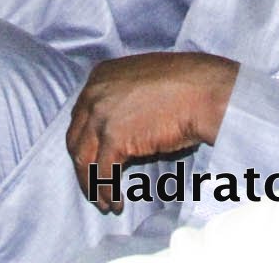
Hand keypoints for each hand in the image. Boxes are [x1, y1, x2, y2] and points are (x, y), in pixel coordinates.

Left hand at [66, 53, 240, 209]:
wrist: (203, 92)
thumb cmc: (184, 87)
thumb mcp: (141, 83)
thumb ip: (121, 99)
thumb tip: (116, 131)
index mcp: (100, 76)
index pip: (80, 116)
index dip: (85, 143)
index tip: (91, 161)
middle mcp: (94, 92)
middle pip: (76, 138)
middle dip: (83, 166)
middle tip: (93, 186)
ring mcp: (101, 115)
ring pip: (83, 159)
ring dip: (91, 185)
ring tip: (104, 203)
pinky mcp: (113, 138)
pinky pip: (102, 173)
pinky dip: (106, 191)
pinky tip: (115, 202)